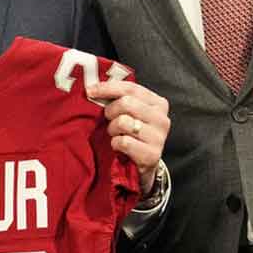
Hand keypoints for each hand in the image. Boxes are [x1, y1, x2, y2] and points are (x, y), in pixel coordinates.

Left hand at [86, 79, 170, 195]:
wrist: (144, 164)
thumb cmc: (134, 135)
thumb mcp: (131, 113)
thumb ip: (120, 99)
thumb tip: (93, 88)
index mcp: (158, 104)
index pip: (131, 88)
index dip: (108, 88)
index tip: (90, 90)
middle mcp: (162, 118)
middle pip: (126, 103)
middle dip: (110, 111)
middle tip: (109, 119)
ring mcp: (159, 137)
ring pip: (123, 122)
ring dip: (113, 129)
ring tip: (116, 134)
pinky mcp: (152, 154)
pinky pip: (123, 142)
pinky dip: (115, 144)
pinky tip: (119, 147)